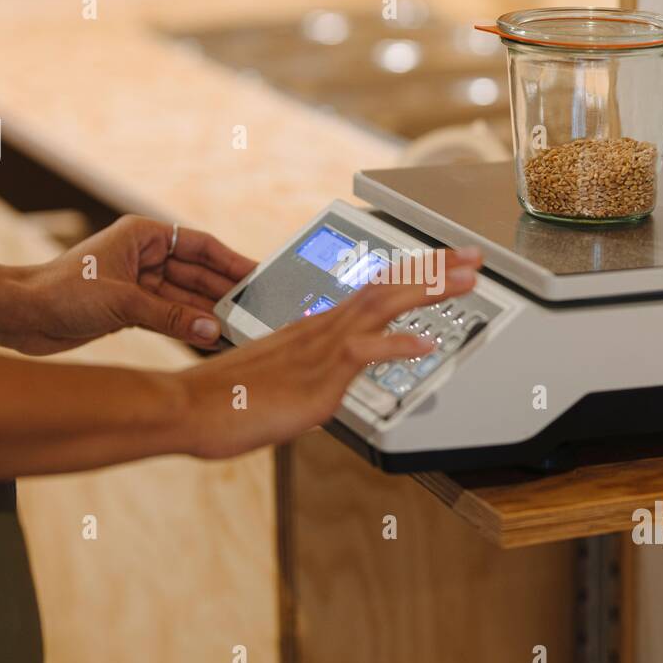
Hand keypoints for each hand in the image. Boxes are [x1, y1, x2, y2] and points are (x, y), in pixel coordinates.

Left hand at [0, 215, 256, 354]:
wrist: (20, 317)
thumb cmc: (61, 293)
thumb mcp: (123, 303)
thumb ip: (171, 317)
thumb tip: (213, 329)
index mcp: (142, 235)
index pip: (199, 245)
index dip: (230, 261)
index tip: (258, 275)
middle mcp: (143, 256)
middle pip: (196, 273)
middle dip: (224, 292)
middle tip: (255, 309)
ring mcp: (138, 283)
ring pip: (185, 298)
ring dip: (208, 313)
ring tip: (240, 329)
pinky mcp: (130, 309)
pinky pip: (170, 316)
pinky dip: (188, 327)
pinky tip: (212, 338)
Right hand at [173, 248, 482, 458]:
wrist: (187, 406)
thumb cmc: (225, 401)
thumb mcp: (280, 385)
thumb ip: (307, 380)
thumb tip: (322, 389)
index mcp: (314, 327)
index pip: (374, 289)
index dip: (413, 275)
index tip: (446, 265)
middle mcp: (320, 328)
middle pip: (387, 285)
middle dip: (435, 270)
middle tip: (475, 256)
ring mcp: (319, 349)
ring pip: (382, 305)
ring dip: (429, 290)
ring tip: (468, 279)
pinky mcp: (316, 378)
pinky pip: (362, 353)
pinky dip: (397, 344)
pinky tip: (426, 342)